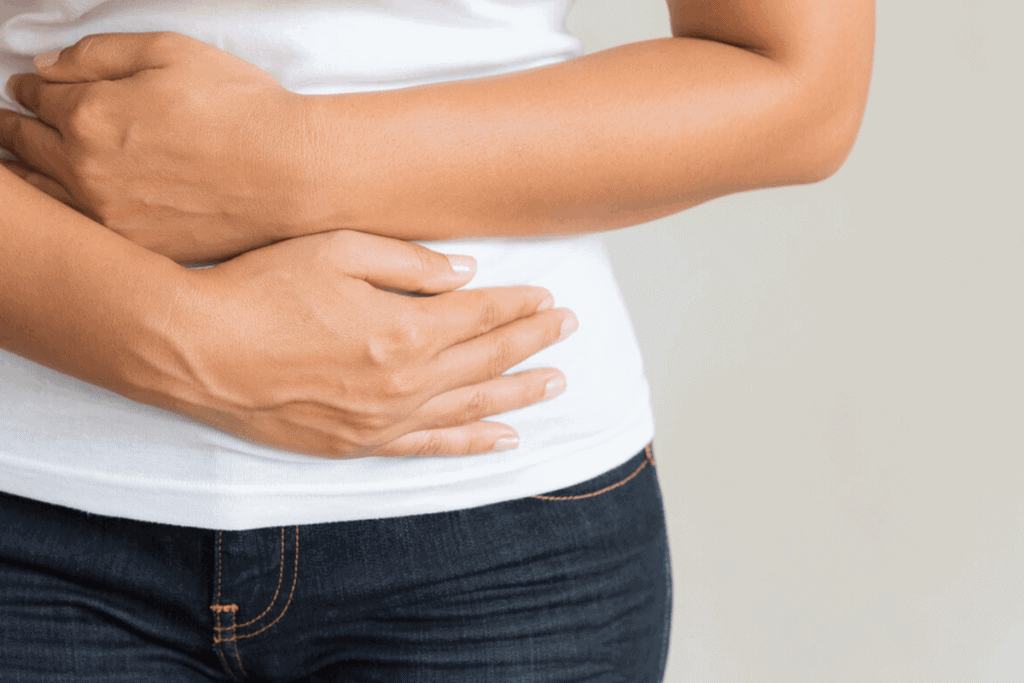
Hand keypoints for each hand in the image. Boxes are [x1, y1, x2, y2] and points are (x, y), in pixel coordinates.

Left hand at [0, 31, 308, 262]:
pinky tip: (60, 208)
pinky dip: (60, 216)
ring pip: (42, 197)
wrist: (293, 174)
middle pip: (27, 147)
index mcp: (90, 115)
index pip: (38, 97)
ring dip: (23, 177)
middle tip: (6, 126)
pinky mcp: (138, 248)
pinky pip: (80, 232)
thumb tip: (48, 67)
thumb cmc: (243, 110)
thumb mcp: (171, 51)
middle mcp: (87, 171)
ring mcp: (111, 217)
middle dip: (13, 130)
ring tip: (17, 167)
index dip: (30, 88)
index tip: (27, 89)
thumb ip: (98, 54)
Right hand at [159, 230, 576, 457]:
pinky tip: (504, 439)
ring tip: (555, 383)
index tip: (549, 299)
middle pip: (487, 360)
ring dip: (518, 394)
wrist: (195, 349)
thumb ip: (409, 263)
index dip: (520, 306)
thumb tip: (466, 273)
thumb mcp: (336, 249)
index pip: (482, 315)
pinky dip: (471, 443)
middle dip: (532, 342)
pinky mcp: (356, 444)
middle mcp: (405, 381)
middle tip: (568, 330)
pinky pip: (430, 448)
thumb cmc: (260, 288)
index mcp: (405, 328)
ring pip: (470, 407)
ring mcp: (382, 419)